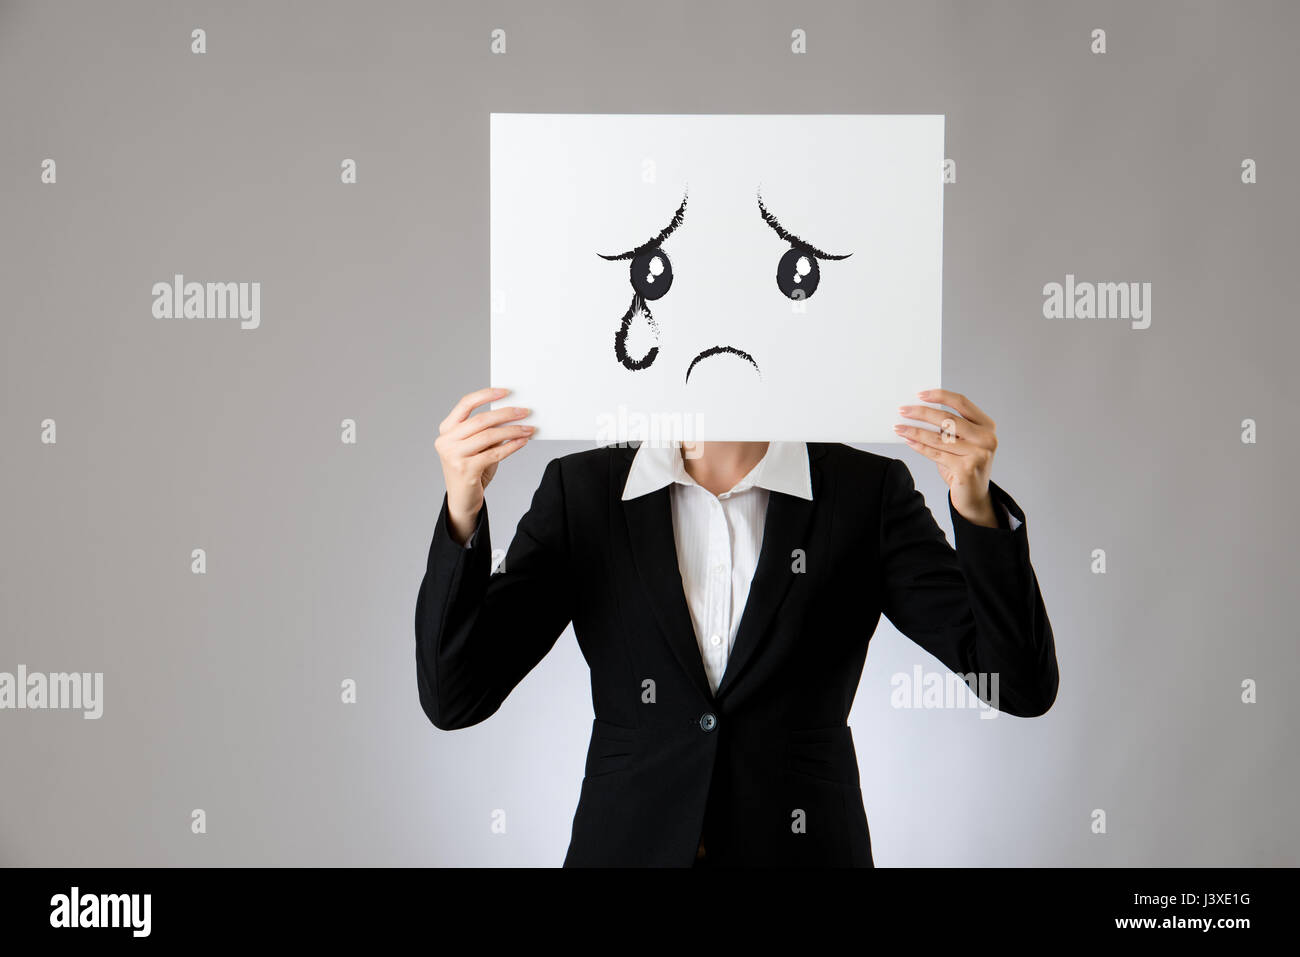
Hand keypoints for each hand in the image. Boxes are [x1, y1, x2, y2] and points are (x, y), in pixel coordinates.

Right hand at [435, 387, 533, 543]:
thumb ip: (486, 431)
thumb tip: (512, 413)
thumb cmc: (471, 469)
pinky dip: (511, 446)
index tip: (506, 392)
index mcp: (446, 429)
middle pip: (481, 420)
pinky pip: (494, 453)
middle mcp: (446, 440)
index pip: (465, 404)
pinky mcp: (465, 470)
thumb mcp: (476, 447)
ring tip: (528, 428)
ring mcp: (453, 456)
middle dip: (506, 414)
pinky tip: (522, 441)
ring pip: (489, 436)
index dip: (486, 395)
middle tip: (525, 412)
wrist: (462, 500)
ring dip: (513, 430)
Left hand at [894, 388, 998, 527]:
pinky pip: (936, 454)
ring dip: (915, 430)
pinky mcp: (966, 469)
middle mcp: (986, 438)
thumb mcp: (960, 442)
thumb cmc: (964, 465)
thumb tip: (918, 410)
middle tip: (903, 410)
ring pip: (939, 438)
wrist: (974, 497)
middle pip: (949, 419)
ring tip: (899, 427)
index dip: (940, 396)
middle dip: (922, 412)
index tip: (919, 394)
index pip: (962, 403)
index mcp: (986, 425)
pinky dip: (919, 446)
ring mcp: (979, 454)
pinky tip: (908, 440)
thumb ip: (948, 427)